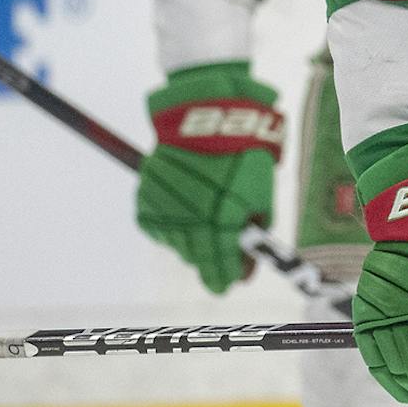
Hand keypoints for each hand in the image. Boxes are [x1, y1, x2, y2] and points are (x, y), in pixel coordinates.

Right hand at [134, 64, 282, 293]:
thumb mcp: (261, 193)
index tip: (228, 285)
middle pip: (198, 257)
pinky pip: (162, 228)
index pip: (221, 263)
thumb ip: (255, 231)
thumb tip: (248, 264)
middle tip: (220, 255)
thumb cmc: (241, 155)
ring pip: (179, 244)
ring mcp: (165, 213)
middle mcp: (190, 220)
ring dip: (193, 241)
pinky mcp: (146, 204)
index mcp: (221, 219)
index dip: (226, 277)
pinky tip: (187, 209)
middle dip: (211, 260)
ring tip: (205, 220)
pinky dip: (175, 225)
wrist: (203, 121)